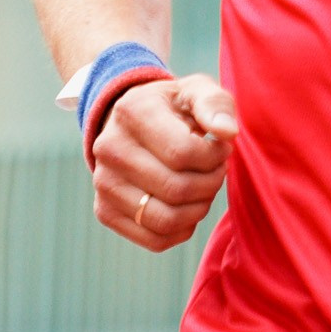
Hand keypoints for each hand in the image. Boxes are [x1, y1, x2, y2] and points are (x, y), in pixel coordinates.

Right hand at [91, 72, 238, 251]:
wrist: (131, 124)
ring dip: (198, 210)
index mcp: (132, 112)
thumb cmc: (173, 109)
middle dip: (210, 184)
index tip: (221, 149)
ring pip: (166, 220)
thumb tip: (228, 133)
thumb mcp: (196, 91)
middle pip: (176, 189)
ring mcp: (103, 183)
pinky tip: (188, 208)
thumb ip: (216, 105)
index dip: (214, 157)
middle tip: (217, 171)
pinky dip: (182, 230)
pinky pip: (154, 240)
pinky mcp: (104, 211)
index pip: (183, 153)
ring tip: (204, 189)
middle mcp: (109, 149)